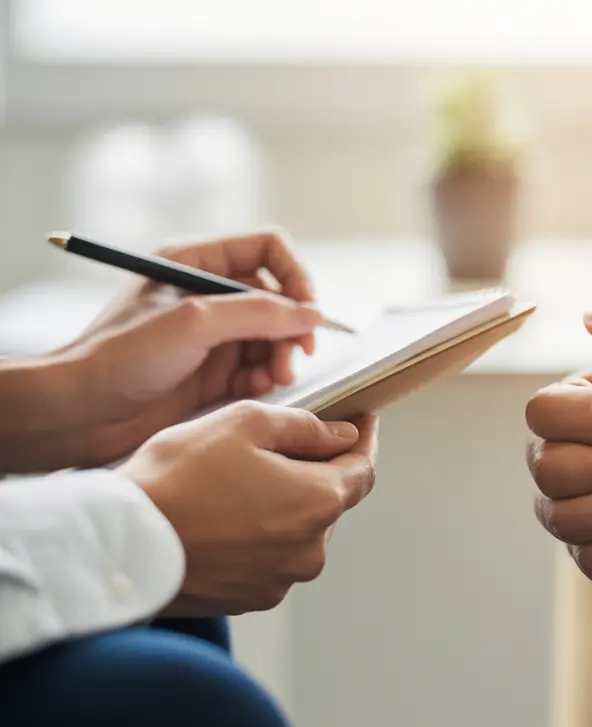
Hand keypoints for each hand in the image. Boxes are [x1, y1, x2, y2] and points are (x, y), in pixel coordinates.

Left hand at [19, 230, 325, 468]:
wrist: (79, 412)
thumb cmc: (120, 356)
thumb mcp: (194, 322)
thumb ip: (259, 312)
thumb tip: (312, 313)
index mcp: (195, 261)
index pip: (266, 248)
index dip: (295, 275)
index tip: (309, 311)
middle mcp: (206, 294)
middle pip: (276, 295)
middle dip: (291, 326)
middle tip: (297, 356)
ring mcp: (210, 333)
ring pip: (272, 335)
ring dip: (283, 356)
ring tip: (277, 379)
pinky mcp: (211, 371)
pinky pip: (257, 367)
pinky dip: (267, 377)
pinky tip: (260, 388)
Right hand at [119, 401, 378, 616]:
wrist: (120, 545)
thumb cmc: (178, 478)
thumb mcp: (244, 425)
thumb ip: (304, 427)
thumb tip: (343, 435)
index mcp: (319, 502)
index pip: (363, 470)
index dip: (363, 443)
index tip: (363, 424)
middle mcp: (311, 549)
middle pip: (329, 501)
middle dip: (313, 471)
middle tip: (276, 447)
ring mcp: (282, 579)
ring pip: (298, 531)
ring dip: (283, 506)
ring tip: (235, 485)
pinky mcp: (251, 598)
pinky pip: (270, 558)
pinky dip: (259, 536)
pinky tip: (223, 519)